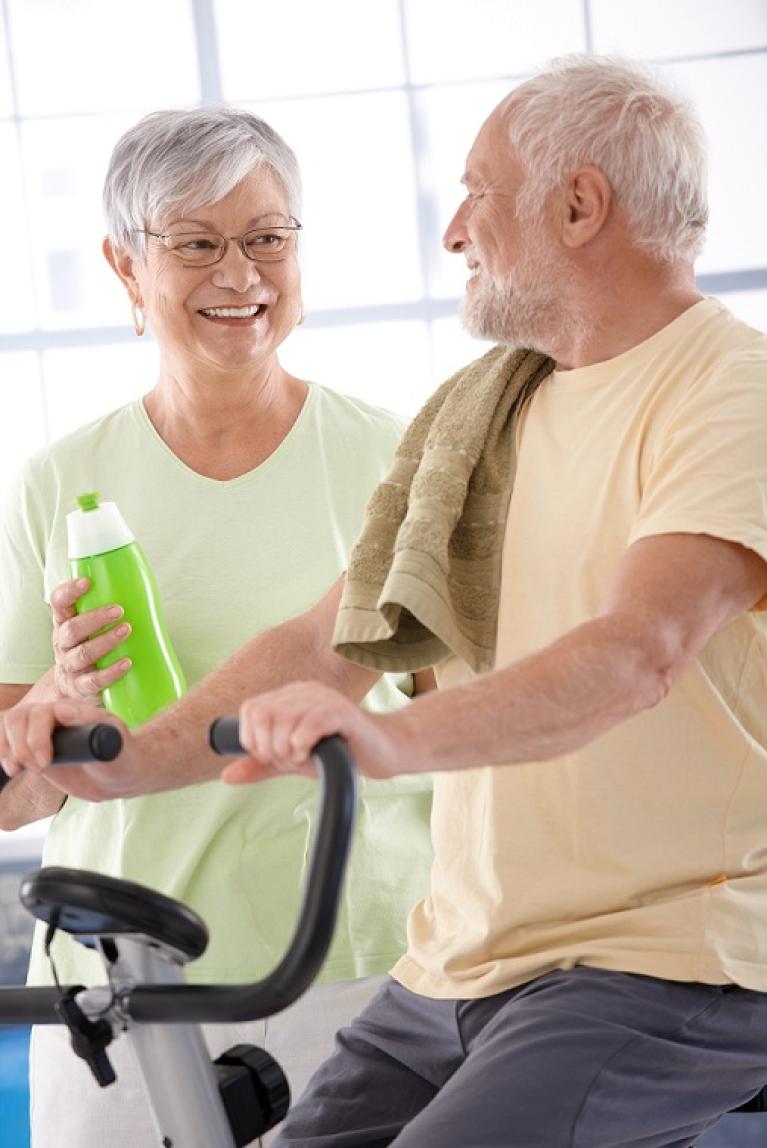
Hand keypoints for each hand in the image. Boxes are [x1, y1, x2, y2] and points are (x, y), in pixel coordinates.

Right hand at [0, 700, 140, 802]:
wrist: (117, 775)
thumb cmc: (122, 757)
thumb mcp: (116, 742)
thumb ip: (96, 726)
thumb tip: (65, 711)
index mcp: (74, 710)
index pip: (43, 712)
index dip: (37, 736)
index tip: (44, 763)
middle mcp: (55, 716)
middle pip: (20, 717)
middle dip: (21, 746)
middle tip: (39, 769)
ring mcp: (42, 730)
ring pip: (8, 724)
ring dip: (7, 748)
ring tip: (20, 770)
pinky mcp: (33, 745)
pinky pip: (6, 737)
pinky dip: (2, 750)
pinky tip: (12, 768)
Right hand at [51, 578, 131, 701]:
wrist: (74, 687)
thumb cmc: (88, 647)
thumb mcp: (88, 627)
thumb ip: (104, 610)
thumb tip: (142, 590)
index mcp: (64, 623)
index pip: (59, 603)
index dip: (69, 591)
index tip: (87, 582)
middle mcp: (63, 644)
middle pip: (72, 629)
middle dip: (95, 618)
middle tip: (119, 610)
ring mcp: (70, 666)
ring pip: (84, 653)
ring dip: (106, 641)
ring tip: (126, 630)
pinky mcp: (80, 687)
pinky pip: (94, 680)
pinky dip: (111, 672)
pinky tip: (126, 663)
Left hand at [221, 681, 418, 785]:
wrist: (385, 752)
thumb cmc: (340, 753)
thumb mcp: (294, 759)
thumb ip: (262, 764)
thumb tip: (227, 776)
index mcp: (291, 696)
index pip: (250, 710)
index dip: (253, 740)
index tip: (272, 757)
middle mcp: (305, 691)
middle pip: (263, 715)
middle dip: (269, 747)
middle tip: (290, 759)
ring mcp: (324, 698)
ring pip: (283, 719)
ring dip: (287, 749)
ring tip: (304, 758)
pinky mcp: (342, 712)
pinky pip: (310, 724)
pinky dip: (304, 745)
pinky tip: (314, 753)